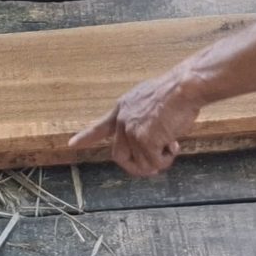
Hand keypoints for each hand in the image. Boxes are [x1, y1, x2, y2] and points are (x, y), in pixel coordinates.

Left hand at [67, 68, 200, 176]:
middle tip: (155, 167)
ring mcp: (131, 131)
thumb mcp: (150, 103)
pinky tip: (174, 145)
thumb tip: (154, 145)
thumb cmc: (176, 93)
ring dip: (159, 161)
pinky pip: (155, 163)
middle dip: (137, 167)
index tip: (71, 143)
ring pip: (142, 164)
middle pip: (120, 156)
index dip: (86, 137)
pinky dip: (166, 159)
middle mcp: (122, 121)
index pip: (100, 126)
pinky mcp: (144, 140)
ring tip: (171, 146)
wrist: (184, 88)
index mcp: (123, 108)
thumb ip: (144, 122)